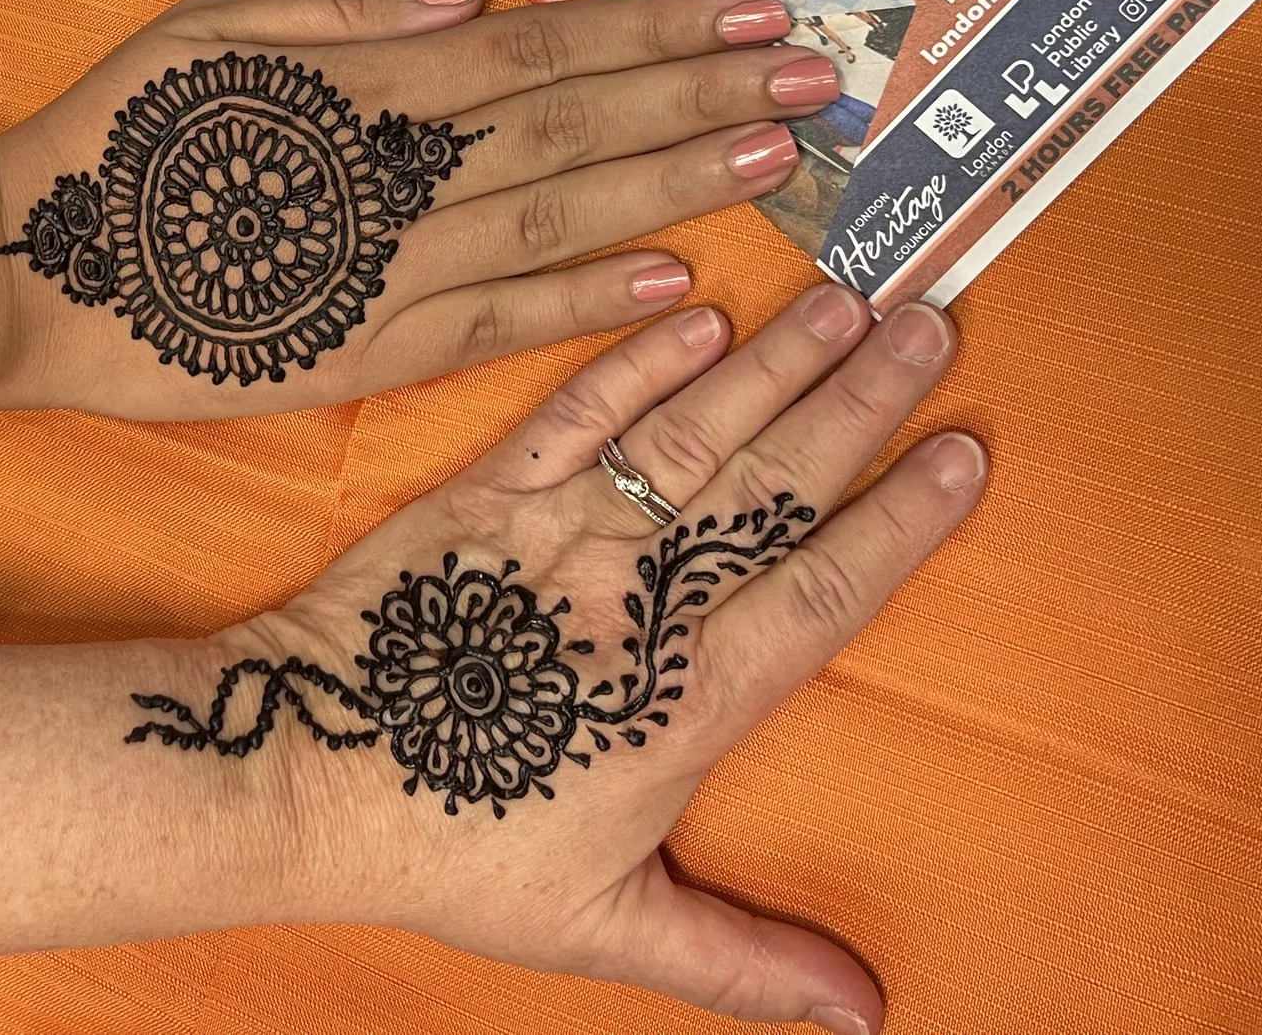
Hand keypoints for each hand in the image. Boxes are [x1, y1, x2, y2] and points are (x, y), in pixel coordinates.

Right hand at [0, 0, 838, 417]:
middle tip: (819, 77)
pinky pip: (502, 325)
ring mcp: (390, 268)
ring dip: (680, 185)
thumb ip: (346, 1)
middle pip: (581, 123)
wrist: (25, 272)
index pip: (545, 46)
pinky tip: (679, 284)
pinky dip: (590, 302)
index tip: (753, 13)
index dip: (658, 29)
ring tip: (781, 159)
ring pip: (563, 217)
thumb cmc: (114, 136)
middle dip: (707, 96)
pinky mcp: (368, 356)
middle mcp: (398, 169)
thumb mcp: (209, 26)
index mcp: (366, 81)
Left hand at [130, 283, 982, 1030]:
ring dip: (775, 364)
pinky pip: (573, 418)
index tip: (966, 453)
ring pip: (689, 437)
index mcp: (678, 703)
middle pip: (771, 488)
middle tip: (935, 324)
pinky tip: (699, 317)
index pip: (817, 596)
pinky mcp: (482, 496)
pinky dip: (635, 364)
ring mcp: (556, 538)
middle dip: (861, 404)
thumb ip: (743, 962)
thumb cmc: (446, 851)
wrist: (295, 776)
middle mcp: (632, 605)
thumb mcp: (604, 925)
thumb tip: (866, 1020)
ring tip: (848, 298)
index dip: (897, 524)